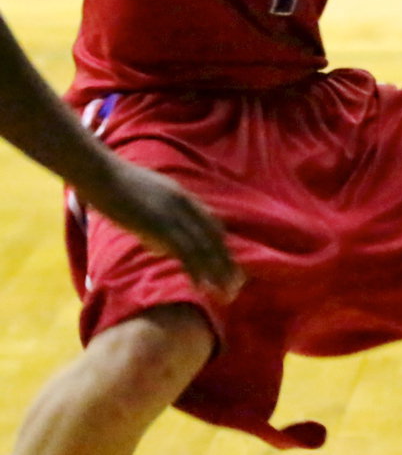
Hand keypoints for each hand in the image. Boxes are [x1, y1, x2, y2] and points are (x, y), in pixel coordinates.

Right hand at [78, 158, 242, 300]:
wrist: (101, 174)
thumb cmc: (116, 187)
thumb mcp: (148, 200)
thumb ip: (159, 219)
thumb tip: (160, 245)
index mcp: (183, 197)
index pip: (212, 224)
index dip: (222, 247)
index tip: (229, 266)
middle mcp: (185, 205)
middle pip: (213, 237)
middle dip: (226, 263)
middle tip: (236, 285)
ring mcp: (174, 215)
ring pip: (203, 247)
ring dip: (216, 272)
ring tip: (226, 292)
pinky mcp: (160, 225)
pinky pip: (184, 251)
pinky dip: (195, 270)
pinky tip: (201, 286)